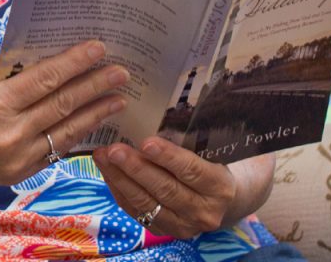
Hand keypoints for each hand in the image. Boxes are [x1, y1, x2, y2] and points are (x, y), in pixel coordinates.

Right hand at [0, 40, 128, 187]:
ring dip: (96, 113)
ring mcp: (17, 158)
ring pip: (66, 131)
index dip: (76, 61)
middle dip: (96, 86)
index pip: (47, 77)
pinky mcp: (20, 174)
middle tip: (122, 72)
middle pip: (63, 104)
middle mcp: (10, 133)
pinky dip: (76, 135)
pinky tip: (93, 123)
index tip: (99, 48)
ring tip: (118, 99)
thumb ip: (13, 70)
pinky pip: (55, 151)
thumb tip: (51, 56)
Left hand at [93, 138, 273, 237]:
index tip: (146, 142)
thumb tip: (173, 99)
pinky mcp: (165, 231)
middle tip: (113, 149)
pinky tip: (107, 171)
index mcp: (220, 187)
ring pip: (147, 203)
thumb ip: (199, 133)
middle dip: (136, 169)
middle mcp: (204, 212)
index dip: (168, 158)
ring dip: (120, 179)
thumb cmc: (218, 159)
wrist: (228, 197)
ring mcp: (184, 226)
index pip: (192, 171)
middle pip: (165, 190)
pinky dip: (119, 190)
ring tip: (102, 156)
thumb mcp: (216, 146)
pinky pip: (137, 212)